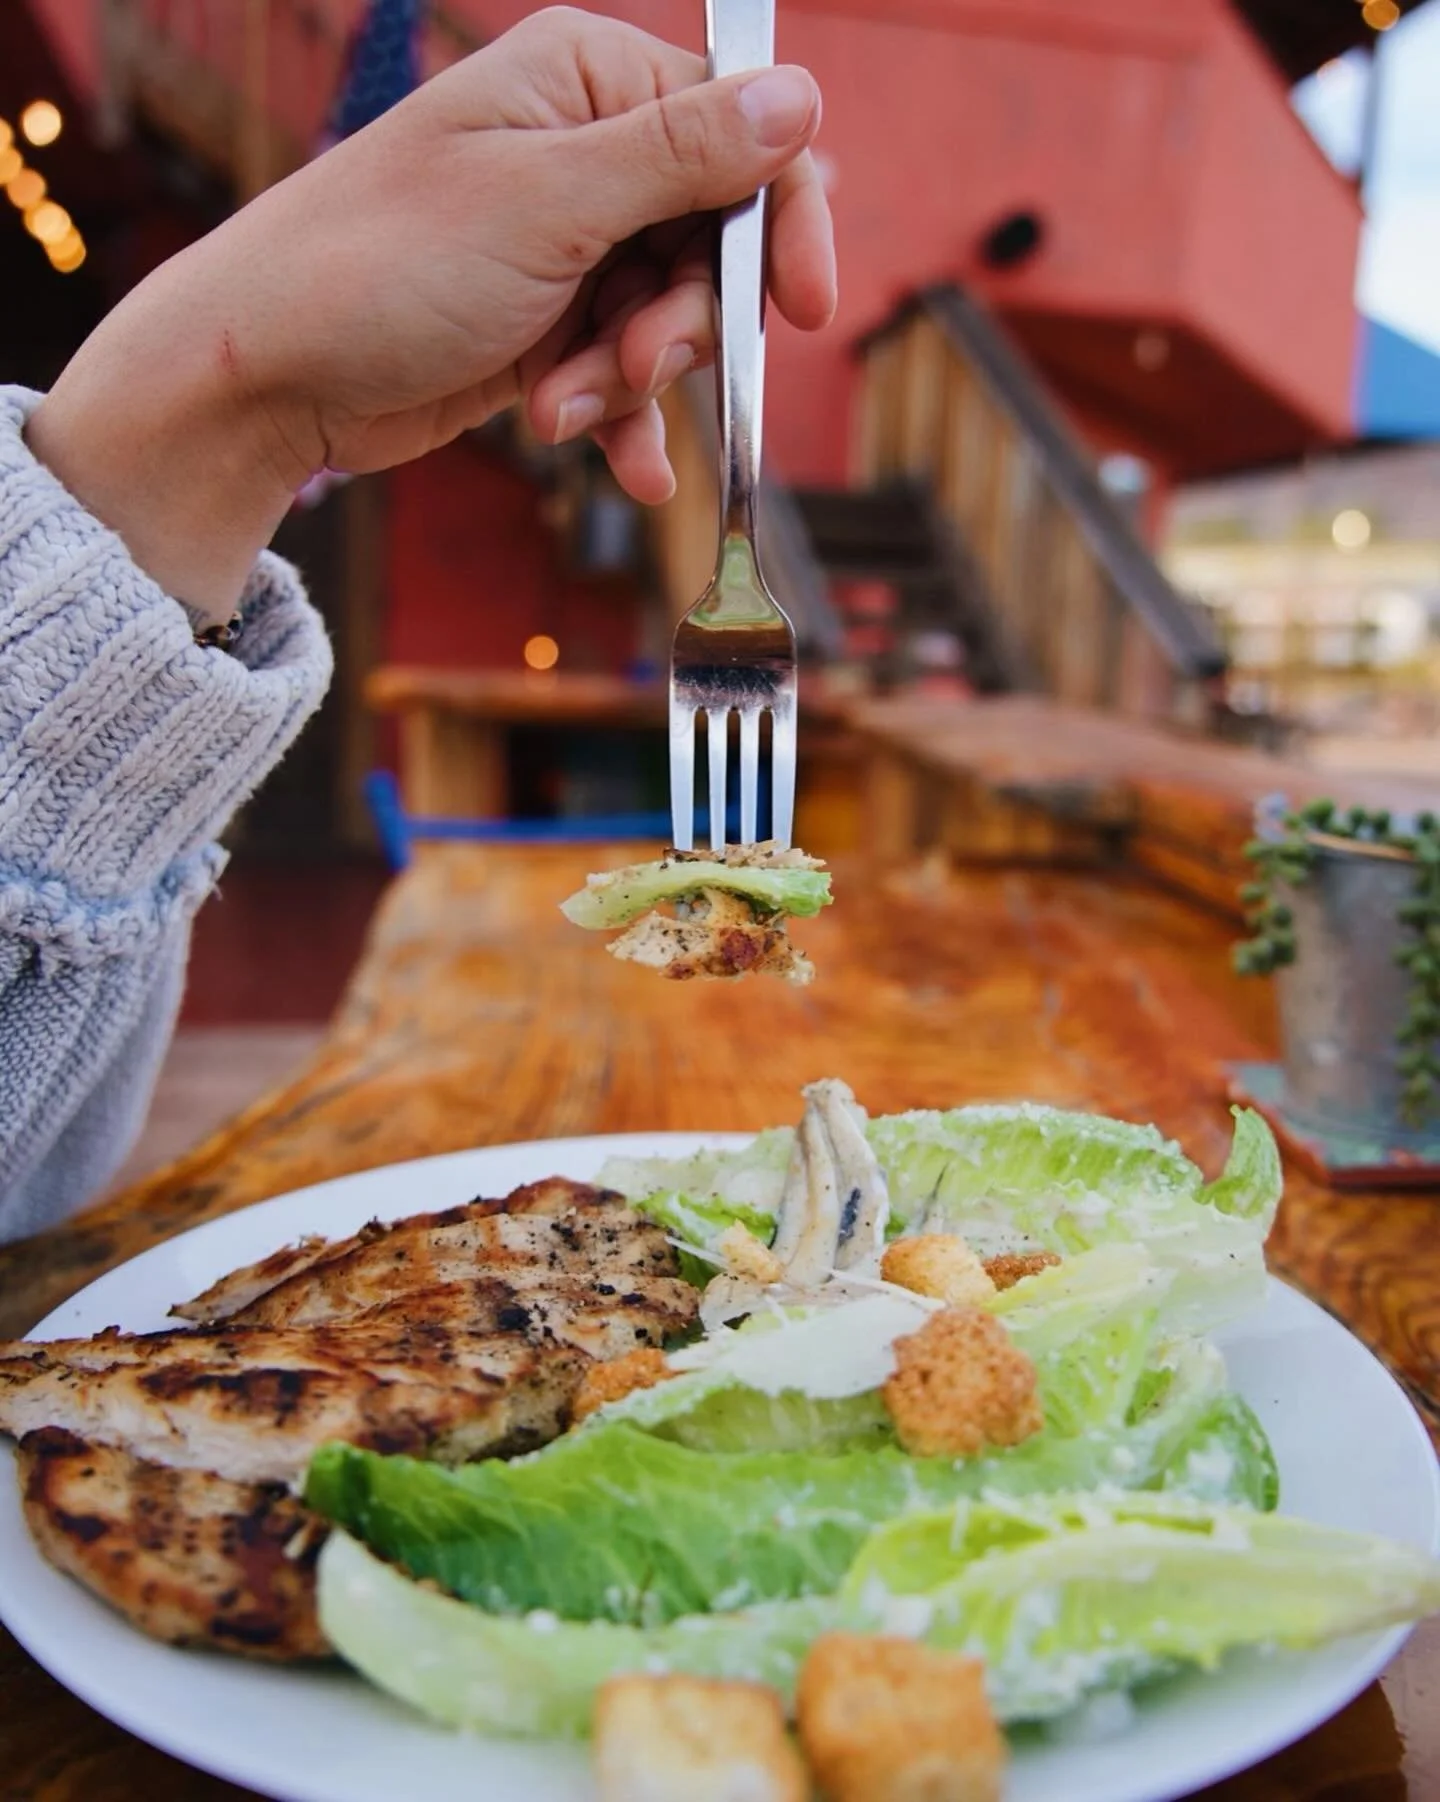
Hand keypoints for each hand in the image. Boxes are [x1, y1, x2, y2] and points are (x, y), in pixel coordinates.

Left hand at [28, 7, 834, 614]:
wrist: (267, 376)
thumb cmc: (382, 265)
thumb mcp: (545, 204)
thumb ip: (681, 156)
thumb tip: (801, 97)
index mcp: (586, 81)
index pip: (744, 133)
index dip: (783, 218)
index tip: (805, 306)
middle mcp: (585, 154)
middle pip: (715, 241)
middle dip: (684, 322)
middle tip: (633, 366)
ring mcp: (567, 247)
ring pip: (673, 321)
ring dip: (633, 381)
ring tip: (560, 409)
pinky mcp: (548, 328)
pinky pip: (628, 375)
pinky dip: (626, 422)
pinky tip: (632, 473)